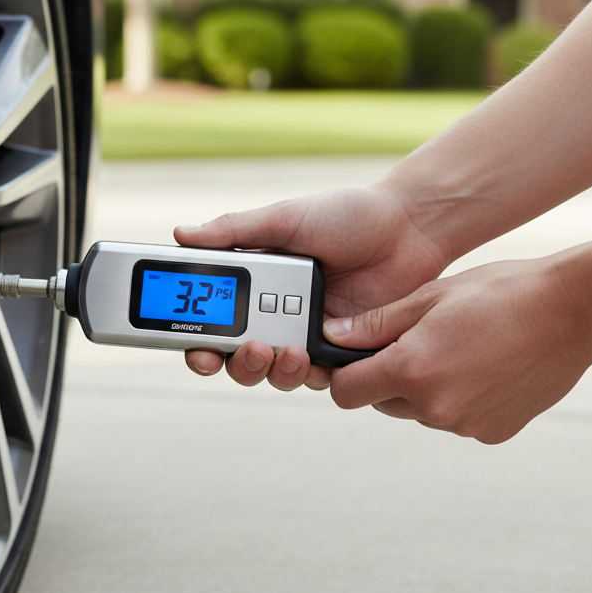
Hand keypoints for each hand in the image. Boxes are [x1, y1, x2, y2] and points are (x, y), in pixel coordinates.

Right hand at [174, 185, 447, 390]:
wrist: (410, 226)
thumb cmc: (349, 214)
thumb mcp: (284, 218)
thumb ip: (233, 231)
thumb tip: (181, 235)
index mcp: (256, 283)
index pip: (214, 320)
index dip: (198, 340)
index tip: (197, 349)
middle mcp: (276, 312)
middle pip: (238, 357)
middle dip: (236, 364)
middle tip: (250, 350)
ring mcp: (309, 333)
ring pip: (275, 373)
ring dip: (271, 371)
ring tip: (288, 352)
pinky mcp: (342, 350)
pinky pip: (319, 377)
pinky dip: (311, 375)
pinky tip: (313, 360)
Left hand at [323, 257, 591, 442]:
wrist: (573, 311)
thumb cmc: (501, 293)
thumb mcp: (429, 297)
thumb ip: (375, 325)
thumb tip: (332, 337)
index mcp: (411, 370)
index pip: (345, 393)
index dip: (345, 375)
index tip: (357, 358)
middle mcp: (434, 407)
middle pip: (381, 403)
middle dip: (387, 378)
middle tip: (417, 343)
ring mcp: (465, 425)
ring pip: (418, 412)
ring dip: (423, 389)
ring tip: (457, 349)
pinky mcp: (491, 433)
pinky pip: (455, 420)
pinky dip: (457, 399)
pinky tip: (482, 367)